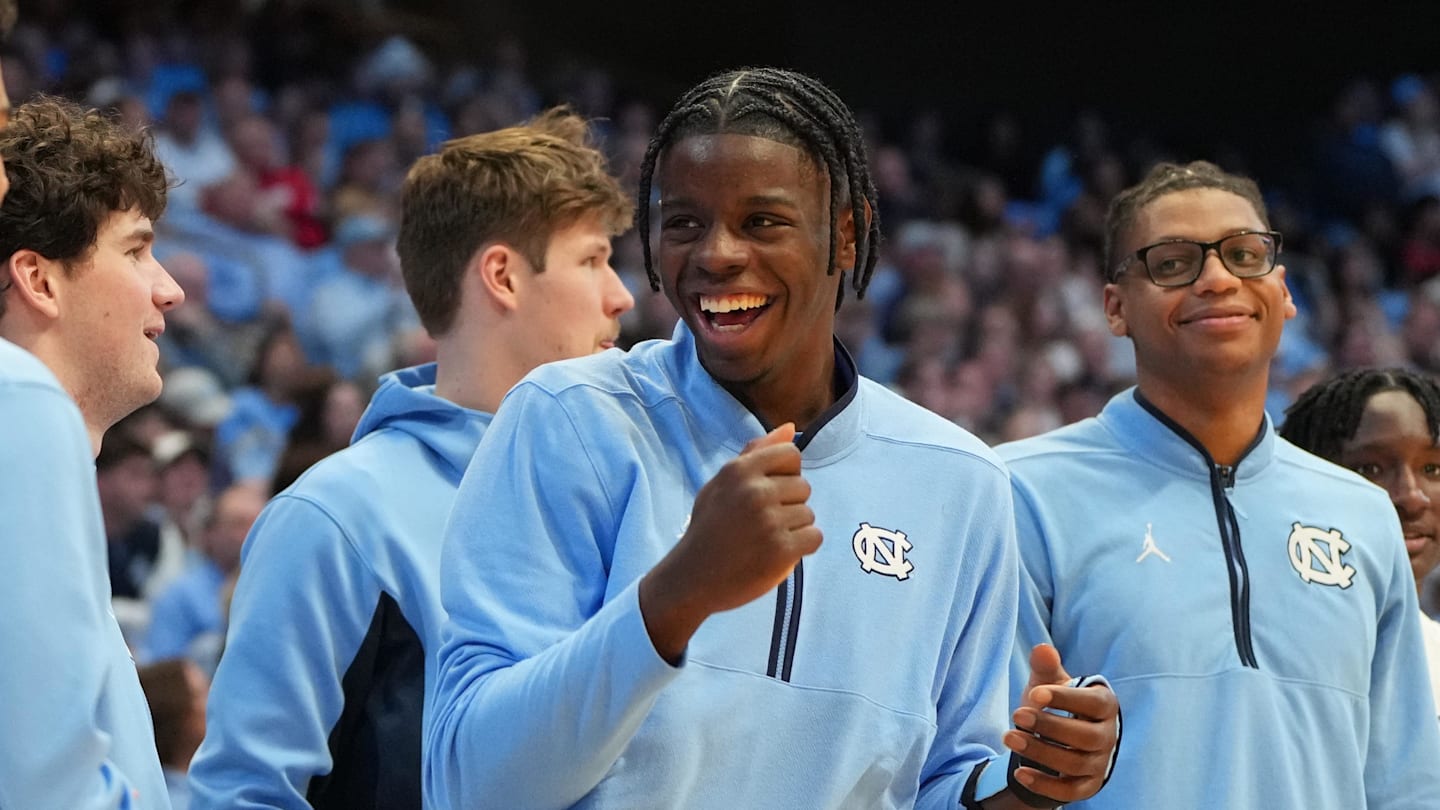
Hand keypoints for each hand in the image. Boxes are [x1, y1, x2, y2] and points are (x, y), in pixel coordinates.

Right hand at [639, 423, 820, 661]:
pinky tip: (777, 553)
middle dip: (789, 504)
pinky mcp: (781, 550)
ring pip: (809, 514)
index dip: (785, 474)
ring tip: (764, 540)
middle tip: (760, 523)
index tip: (767, 493)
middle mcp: (755, 491)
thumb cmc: (709, 527)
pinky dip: (802, 547)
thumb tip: (790, 427)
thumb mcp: (721, 483)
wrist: (692, 578)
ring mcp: (769, 521)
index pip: (791, 454)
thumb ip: (755, 453)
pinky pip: (814, 537)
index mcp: (739, 470)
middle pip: (803, 486)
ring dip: (794, 528)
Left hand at [1001, 644, 1119, 804]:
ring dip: (1040, 752)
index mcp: (1104, 705)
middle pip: (1085, 737)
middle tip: (1017, 716)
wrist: (1064, 737)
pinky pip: (1070, 792)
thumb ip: (1046, 668)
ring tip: (1009, 737)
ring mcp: (1100, 763)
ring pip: (1075, 764)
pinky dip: (1045, 785)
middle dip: (1049, 727)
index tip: (1034, 694)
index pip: (1093, 703)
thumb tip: (1042, 649)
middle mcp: (1108, 735)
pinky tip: (1020, 773)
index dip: (1065, 699)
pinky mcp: (1088, 785)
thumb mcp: (1050, 683)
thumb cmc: (1058, 704)